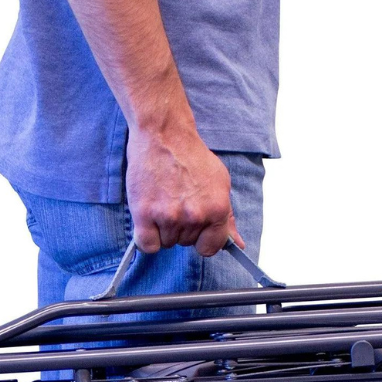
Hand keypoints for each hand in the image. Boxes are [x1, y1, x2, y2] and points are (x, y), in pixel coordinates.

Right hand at [125, 125, 244, 256]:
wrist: (163, 134)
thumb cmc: (190, 156)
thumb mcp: (219, 183)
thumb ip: (228, 218)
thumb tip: (237, 244)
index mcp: (217, 209)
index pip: (211, 248)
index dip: (202, 240)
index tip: (196, 230)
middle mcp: (195, 216)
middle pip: (186, 243)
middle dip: (181, 228)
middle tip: (176, 202)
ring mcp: (169, 216)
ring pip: (167, 243)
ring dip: (163, 229)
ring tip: (162, 202)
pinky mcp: (145, 215)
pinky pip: (147, 245)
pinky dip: (146, 237)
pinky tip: (149, 219)